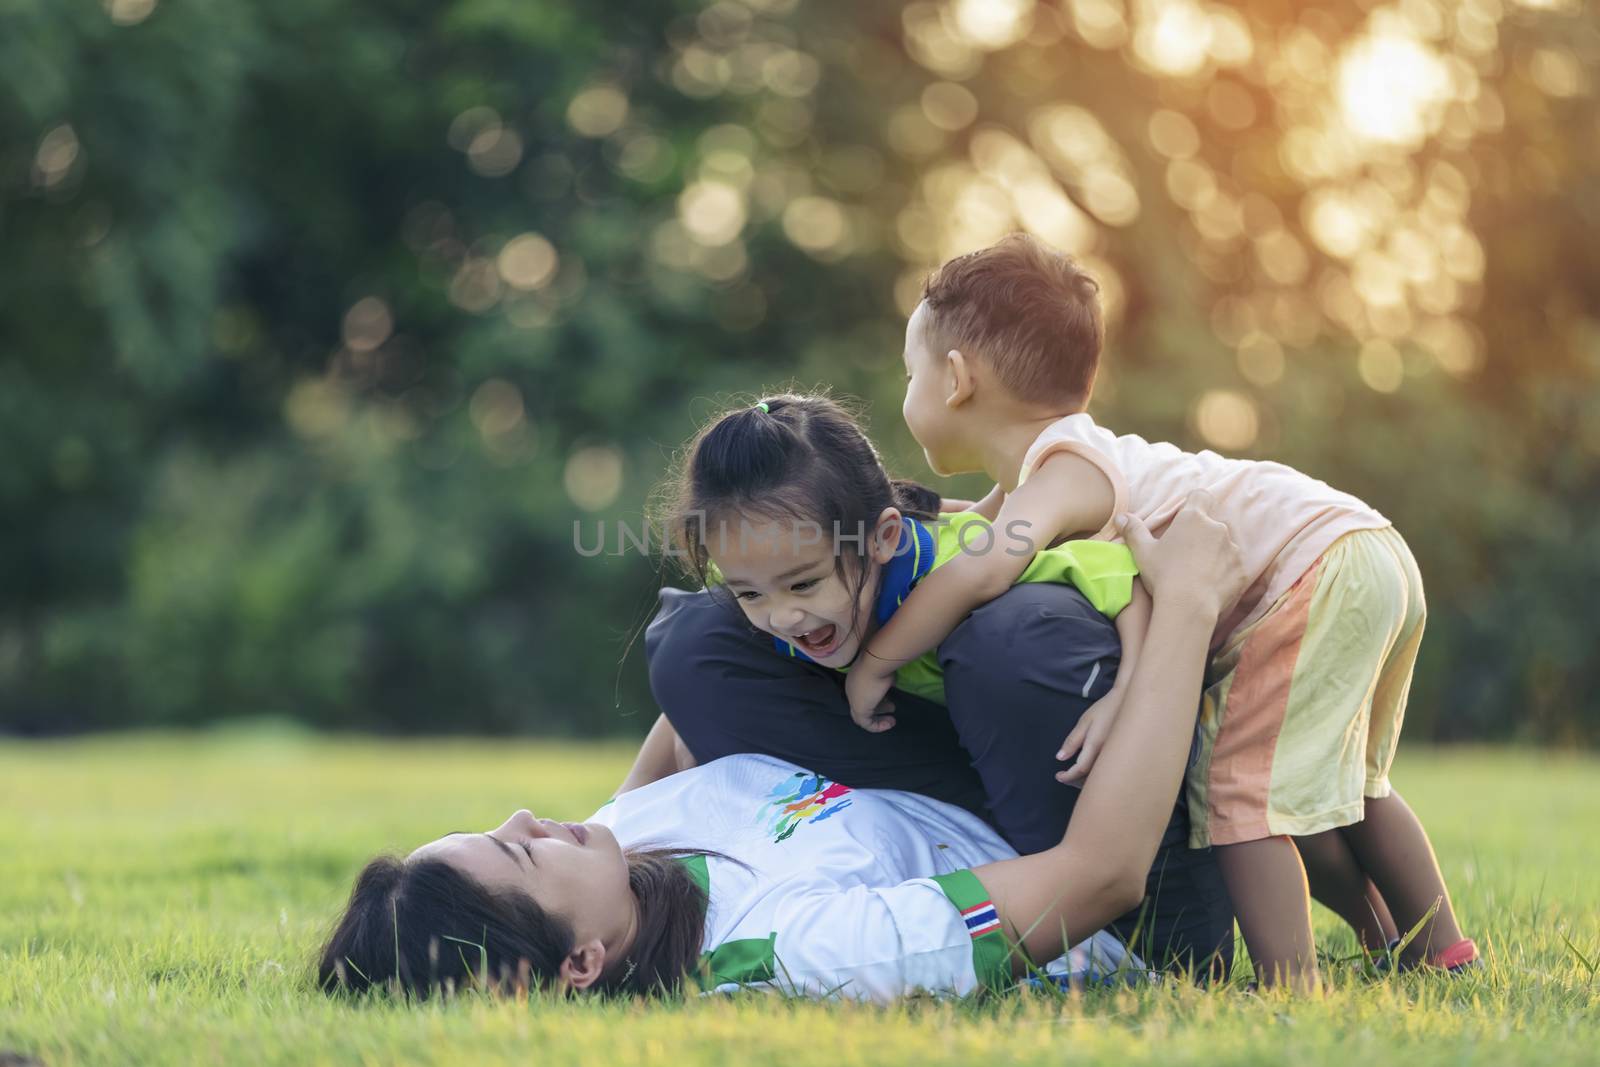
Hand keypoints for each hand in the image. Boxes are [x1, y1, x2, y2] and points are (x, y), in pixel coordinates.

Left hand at [844, 658, 896, 732]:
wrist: (875, 662)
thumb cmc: (881, 663)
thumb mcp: (884, 671)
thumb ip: (884, 679)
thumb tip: (890, 683)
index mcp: (855, 679)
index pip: (863, 693)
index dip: (877, 697)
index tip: (890, 698)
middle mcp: (852, 689)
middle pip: (863, 704)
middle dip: (878, 708)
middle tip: (892, 707)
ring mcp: (854, 700)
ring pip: (864, 715)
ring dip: (878, 720)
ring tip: (892, 721)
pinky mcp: (859, 709)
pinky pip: (866, 723)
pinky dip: (878, 726)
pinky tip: (890, 724)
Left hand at [1054, 688, 1121, 785]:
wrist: (1130, 703)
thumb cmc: (1105, 709)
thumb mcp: (1085, 721)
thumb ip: (1073, 741)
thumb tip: (1060, 758)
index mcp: (1096, 746)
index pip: (1080, 769)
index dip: (1067, 776)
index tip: (1058, 776)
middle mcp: (1108, 755)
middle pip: (1091, 779)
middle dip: (1075, 782)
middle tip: (1063, 776)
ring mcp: (1116, 758)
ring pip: (1100, 778)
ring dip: (1086, 781)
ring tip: (1074, 775)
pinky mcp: (1121, 757)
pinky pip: (1107, 772)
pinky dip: (1096, 776)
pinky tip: (1089, 772)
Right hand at [1118, 491, 1247, 618]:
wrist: (1188, 607)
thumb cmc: (1163, 575)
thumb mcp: (1142, 552)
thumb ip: (1133, 530)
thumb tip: (1120, 516)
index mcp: (1193, 518)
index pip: (1200, 496)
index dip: (1194, 503)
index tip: (1185, 518)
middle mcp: (1217, 527)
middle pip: (1212, 522)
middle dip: (1203, 532)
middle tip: (1186, 552)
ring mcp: (1233, 548)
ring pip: (1226, 543)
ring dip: (1216, 551)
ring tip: (1200, 571)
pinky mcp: (1241, 569)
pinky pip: (1234, 565)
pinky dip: (1225, 571)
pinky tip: (1211, 584)